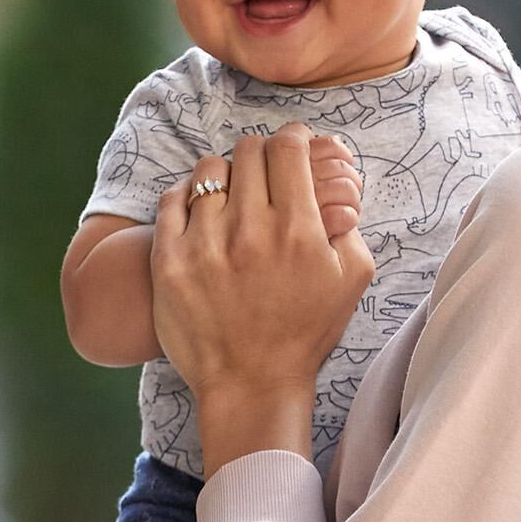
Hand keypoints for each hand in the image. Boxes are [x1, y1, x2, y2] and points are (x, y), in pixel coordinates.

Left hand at [152, 127, 375, 457]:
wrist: (252, 383)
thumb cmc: (305, 332)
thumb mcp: (350, 278)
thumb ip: (349, 224)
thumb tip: (337, 185)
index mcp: (299, 231)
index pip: (289, 149)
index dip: (294, 138)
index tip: (293, 145)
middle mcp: (251, 231)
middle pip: (249, 151)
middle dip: (262, 154)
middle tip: (264, 172)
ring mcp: (205, 244)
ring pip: (209, 170)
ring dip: (224, 175)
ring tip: (230, 195)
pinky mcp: (170, 260)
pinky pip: (172, 199)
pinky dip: (187, 197)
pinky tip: (201, 214)